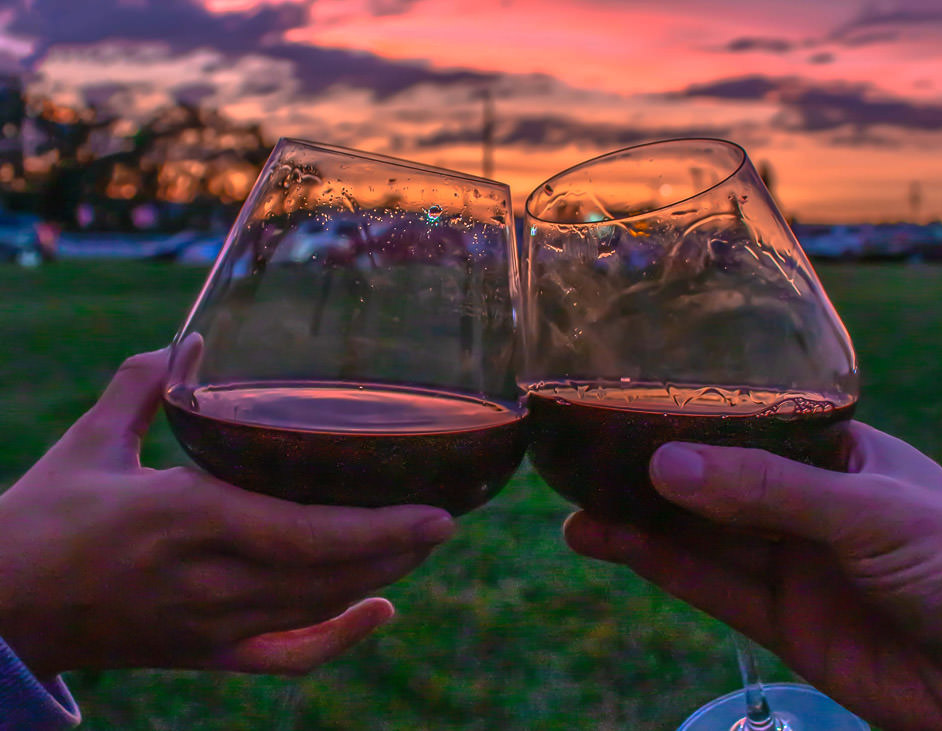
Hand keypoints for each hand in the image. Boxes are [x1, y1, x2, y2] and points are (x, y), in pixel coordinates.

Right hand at [0, 340, 455, 677]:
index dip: (375, 528)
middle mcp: (206, 578)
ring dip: (376, 578)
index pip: (301, 532)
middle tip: (445, 521)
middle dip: (395, 550)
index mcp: (182, 517)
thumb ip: (143, 386)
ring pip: (316, 608)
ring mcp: (209, 626)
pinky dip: (337, 639)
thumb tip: (191, 339)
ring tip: (420, 545)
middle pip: (326, 574)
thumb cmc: (43, 517)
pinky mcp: (205, 655)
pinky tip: (379, 611)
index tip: (435, 511)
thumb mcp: (90, 443)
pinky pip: (285, 657)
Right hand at [563, 422, 941, 730]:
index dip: (691, 422)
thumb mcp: (869, 509)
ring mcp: (793, 565)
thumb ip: (767, 490)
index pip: (751, 428)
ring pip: (702, 539)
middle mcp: (809, 505)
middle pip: (717, 486)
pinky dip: (660, 568)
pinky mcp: (782, 624)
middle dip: (654, 477)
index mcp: (840, 454)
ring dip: (640, 526)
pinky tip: (612, 546)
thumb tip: (665, 466)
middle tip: (583, 463)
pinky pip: (711, 588)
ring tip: (577, 512)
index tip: (628, 409)